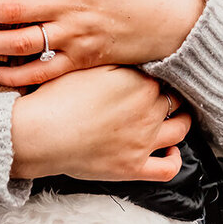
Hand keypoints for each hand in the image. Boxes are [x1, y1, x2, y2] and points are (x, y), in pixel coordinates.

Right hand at [10, 67, 191, 181]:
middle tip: (157, 91)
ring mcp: (144, 141)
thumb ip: (117, 59)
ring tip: (175, 115)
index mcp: (140, 82)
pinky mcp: (134, 167)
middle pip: (171, 98)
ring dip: (182, 120)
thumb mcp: (87, 65)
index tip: (151, 72)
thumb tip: (138, 56)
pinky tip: (170, 151)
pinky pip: (167, 168)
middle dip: (167, 94)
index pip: (163, 72)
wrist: (40, 133)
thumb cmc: (58, 97)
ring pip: (180, 129)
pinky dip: (174, 159)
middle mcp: (149, 110)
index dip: (157, 71)